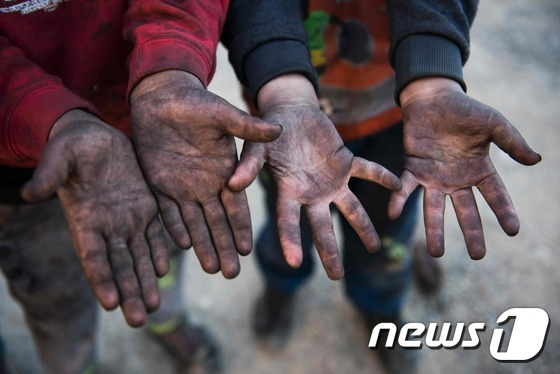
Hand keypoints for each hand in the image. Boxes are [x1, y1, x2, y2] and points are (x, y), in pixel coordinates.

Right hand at [21, 110, 167, 326]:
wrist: (94, 136)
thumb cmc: (72, 145)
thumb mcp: (60, 157)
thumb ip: (48, 176)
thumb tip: (29, 193)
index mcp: (84, 220)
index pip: (93, 257)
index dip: (101, 279)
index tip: (111, 303)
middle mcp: (106, 226)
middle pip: (119, 265)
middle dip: (129, 291)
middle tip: (139, 319)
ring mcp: (126, 218)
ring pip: (138, 255)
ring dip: (145, 280)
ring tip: (154, 305)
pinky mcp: (144, 206)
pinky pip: (154, 233)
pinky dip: (159, 251)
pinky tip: (164, 270)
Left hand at [130, 70, 281, 278]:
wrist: (162, 97)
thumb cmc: (195, 103)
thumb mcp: (222, 115)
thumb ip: (246, 128)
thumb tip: (279, 130)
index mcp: (225, 171)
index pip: (235, 206)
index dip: (240, 227)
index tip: (247, 250)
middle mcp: (206, 185)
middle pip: (217, 223)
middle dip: (224, 247)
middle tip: (231, 274)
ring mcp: (182, 187)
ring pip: (194, 223)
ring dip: (203, 246)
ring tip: (211, 269)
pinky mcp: (159, 184)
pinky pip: (167, 211)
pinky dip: (174, 228)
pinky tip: (182, 246)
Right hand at [229, 75, 401, 279]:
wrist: (289, 113)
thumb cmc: (268, 133)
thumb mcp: (256, 148)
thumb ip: (248, 166)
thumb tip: (232, 185)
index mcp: (289, 192)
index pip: (288, 221)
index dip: (290, 240)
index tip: (294, 263)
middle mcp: (312, 193)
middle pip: (321, 225)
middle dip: (329, 250)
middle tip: (336, 276)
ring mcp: (331, 180)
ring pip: (350, 208)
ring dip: (363, 226)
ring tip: (375, 248)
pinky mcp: (346, 162)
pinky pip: (367, 171)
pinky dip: (382, 177)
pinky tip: (398, 185)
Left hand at [389, 77, 541, 258]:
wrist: (433, 98)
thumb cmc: (465, 110)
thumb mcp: (494, 123)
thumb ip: (512, 142)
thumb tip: (536, 160)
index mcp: (479, 169)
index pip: (495, 195)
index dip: (504, 212)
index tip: (513, 231)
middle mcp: (457, 178)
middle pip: (466, 210)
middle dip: (472, 232)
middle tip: (477, 256)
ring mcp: (434, 176)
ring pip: (435, 208)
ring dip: (434, 229)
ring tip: (436, 253)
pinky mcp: (412, 168)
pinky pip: (405, 188)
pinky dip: (398, 200)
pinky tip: (392, 214)